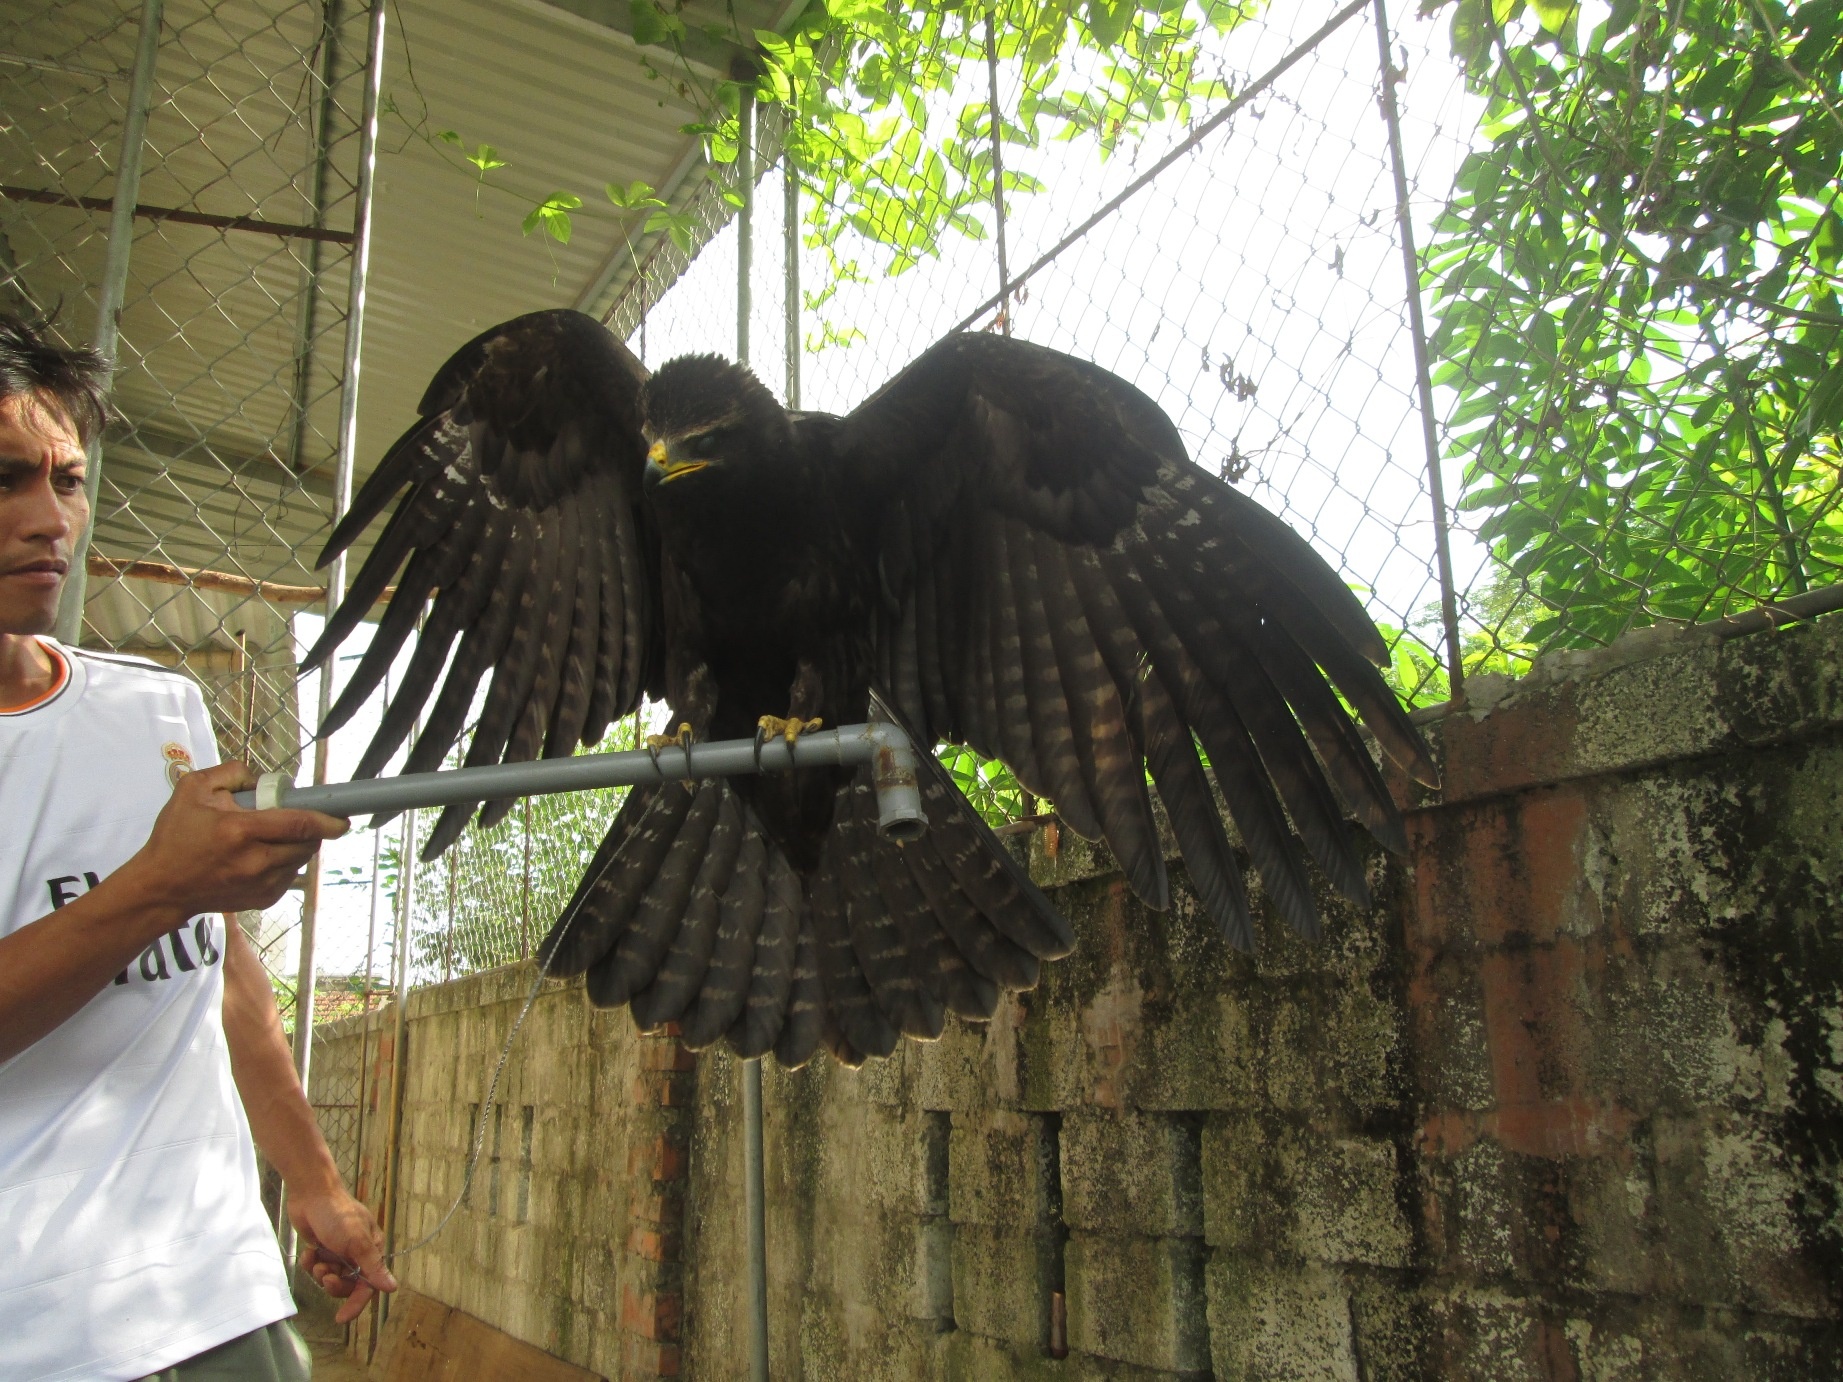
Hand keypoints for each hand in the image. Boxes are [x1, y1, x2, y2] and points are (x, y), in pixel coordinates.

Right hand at [118, 762, 347, 918]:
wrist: (160, 887)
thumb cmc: (175, 836)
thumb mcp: (193, 790)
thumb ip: (231, 773)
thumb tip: (264, 778)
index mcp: (240, 831)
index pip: (299, 823)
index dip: (327, 819)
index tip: (344, 817)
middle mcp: (255, 861)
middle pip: (306, 843)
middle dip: (312, 829)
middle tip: (299, 819)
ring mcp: (260, 885)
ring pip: (300, 860)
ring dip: (298, 846)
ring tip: (274, 837)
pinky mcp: (262, 900)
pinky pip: (290, 877)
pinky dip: (286, 864)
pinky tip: (264, 856)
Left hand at [289, 1189, 395, 1323]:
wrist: (310, 1194)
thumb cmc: (337, 1215)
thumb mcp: (357, 1242)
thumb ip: (373, 1267)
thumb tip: (392, 1288)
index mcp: (371, 1250)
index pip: (367, 1285)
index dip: (355, 1303)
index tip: (340, 1318)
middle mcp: (357, 1253)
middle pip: (347, 1285)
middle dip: (334, 1284)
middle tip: (325, 1275)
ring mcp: (338, 1251)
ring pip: (330, 1278)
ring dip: (321, 1272)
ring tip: (316, 1258)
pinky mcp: (321, 1249)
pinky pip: (316, 1268)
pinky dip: (311, 1262)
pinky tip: (309, 1251)